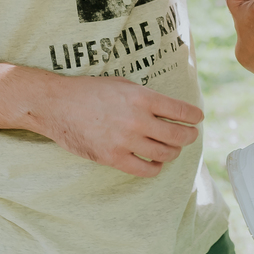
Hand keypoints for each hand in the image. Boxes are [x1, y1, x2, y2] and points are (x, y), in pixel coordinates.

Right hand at [35, 76, 203, 176]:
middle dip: (188, 136)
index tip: (197, 118)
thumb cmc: (90, 91)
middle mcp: (137, 119)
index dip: (194, 116)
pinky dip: (155, 168)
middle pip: (177, 135)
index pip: (181, 111)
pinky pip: (145, 170)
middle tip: (189, 136)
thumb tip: (171, 109)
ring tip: (171, 149)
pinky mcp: (112, 157)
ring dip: (173, 153)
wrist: (56, 104)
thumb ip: (147, 97)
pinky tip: (154, 162)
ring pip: (164, 154)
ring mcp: (125, 140)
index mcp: (142, 97)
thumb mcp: (122, 84)